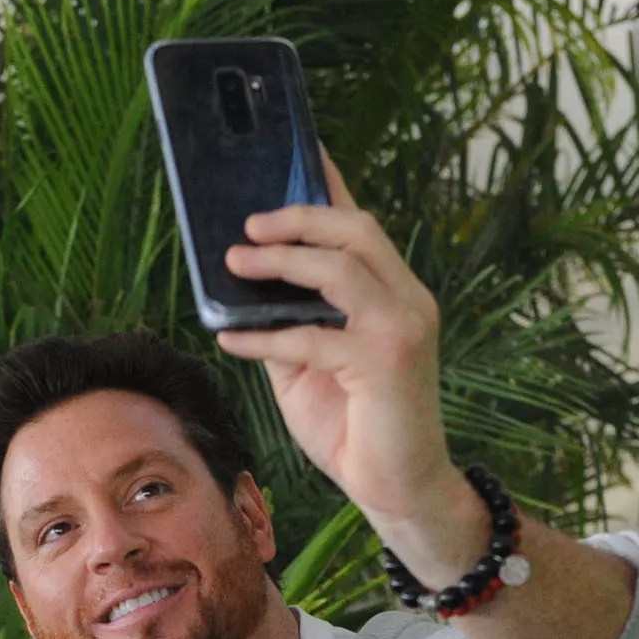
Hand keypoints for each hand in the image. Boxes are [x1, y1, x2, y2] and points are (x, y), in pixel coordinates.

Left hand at [215, 155, 488, 575]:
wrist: (398, 490)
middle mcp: (408, 300)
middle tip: (246, 225)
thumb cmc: (355, 428)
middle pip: (355, 230)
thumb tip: (239, 288)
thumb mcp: (308, 367)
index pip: (360, 225)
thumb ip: (287, 323)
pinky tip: (230, 338)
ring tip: (234, 263)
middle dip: (298, 217)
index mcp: (394, 293)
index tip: (297, 147)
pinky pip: (311, 337)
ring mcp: (403, 328)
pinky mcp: (386, 363)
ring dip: (281, 261)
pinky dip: (264, 335)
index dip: (328, 184)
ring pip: (340, 268)